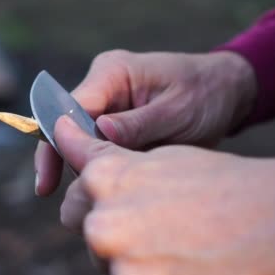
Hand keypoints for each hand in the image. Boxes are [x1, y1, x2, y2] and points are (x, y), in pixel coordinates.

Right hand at [35, 50, 256, 194]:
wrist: (226, 93)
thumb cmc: (206, 94)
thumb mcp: (177, 111)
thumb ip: (139, 124)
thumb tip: (100, 134)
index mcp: (112, 72)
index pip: (68, 108)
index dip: (55, 144)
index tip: (48, 181)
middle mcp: (102, 88)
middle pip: (65, 128)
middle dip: (62, 162)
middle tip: (61, 201)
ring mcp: (107, 107)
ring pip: (78, 143)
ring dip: (84, 170)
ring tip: (97, 202)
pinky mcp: (115, 126)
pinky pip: (97, 150)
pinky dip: (101, 171)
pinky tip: (109, 194)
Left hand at [56, 117, 274, 274]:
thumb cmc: (220, 185)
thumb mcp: (154, 157)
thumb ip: (99, 154)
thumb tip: (59, 131)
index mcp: (103, 182)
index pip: (74, 208)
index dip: (109, 211)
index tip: (138, 211)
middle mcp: (105, 227)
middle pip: (95, 246)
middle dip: (124, 243)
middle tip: (172, 235)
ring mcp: (127, 274)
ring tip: (189, 258)